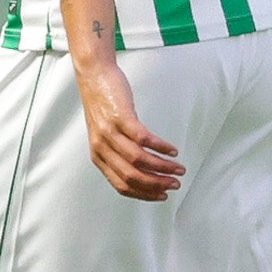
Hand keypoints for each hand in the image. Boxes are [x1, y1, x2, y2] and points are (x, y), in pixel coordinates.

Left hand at [78, 56, 183, 199]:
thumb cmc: (103, 104)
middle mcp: (102, 148)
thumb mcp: (104, 134)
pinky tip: (172, 150)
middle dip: (157, 184)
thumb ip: (117, 152)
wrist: (93, 76)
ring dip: (163, 167)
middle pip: (132, 176)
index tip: (162, 195)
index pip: (122, 186)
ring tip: (178, 168)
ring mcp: (111, 133)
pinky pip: (143, 139)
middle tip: (175, 184)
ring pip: (139, 160)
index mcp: (98, 157)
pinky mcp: (121, 117)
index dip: (144, 194)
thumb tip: (141, 169)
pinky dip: (160, 147)